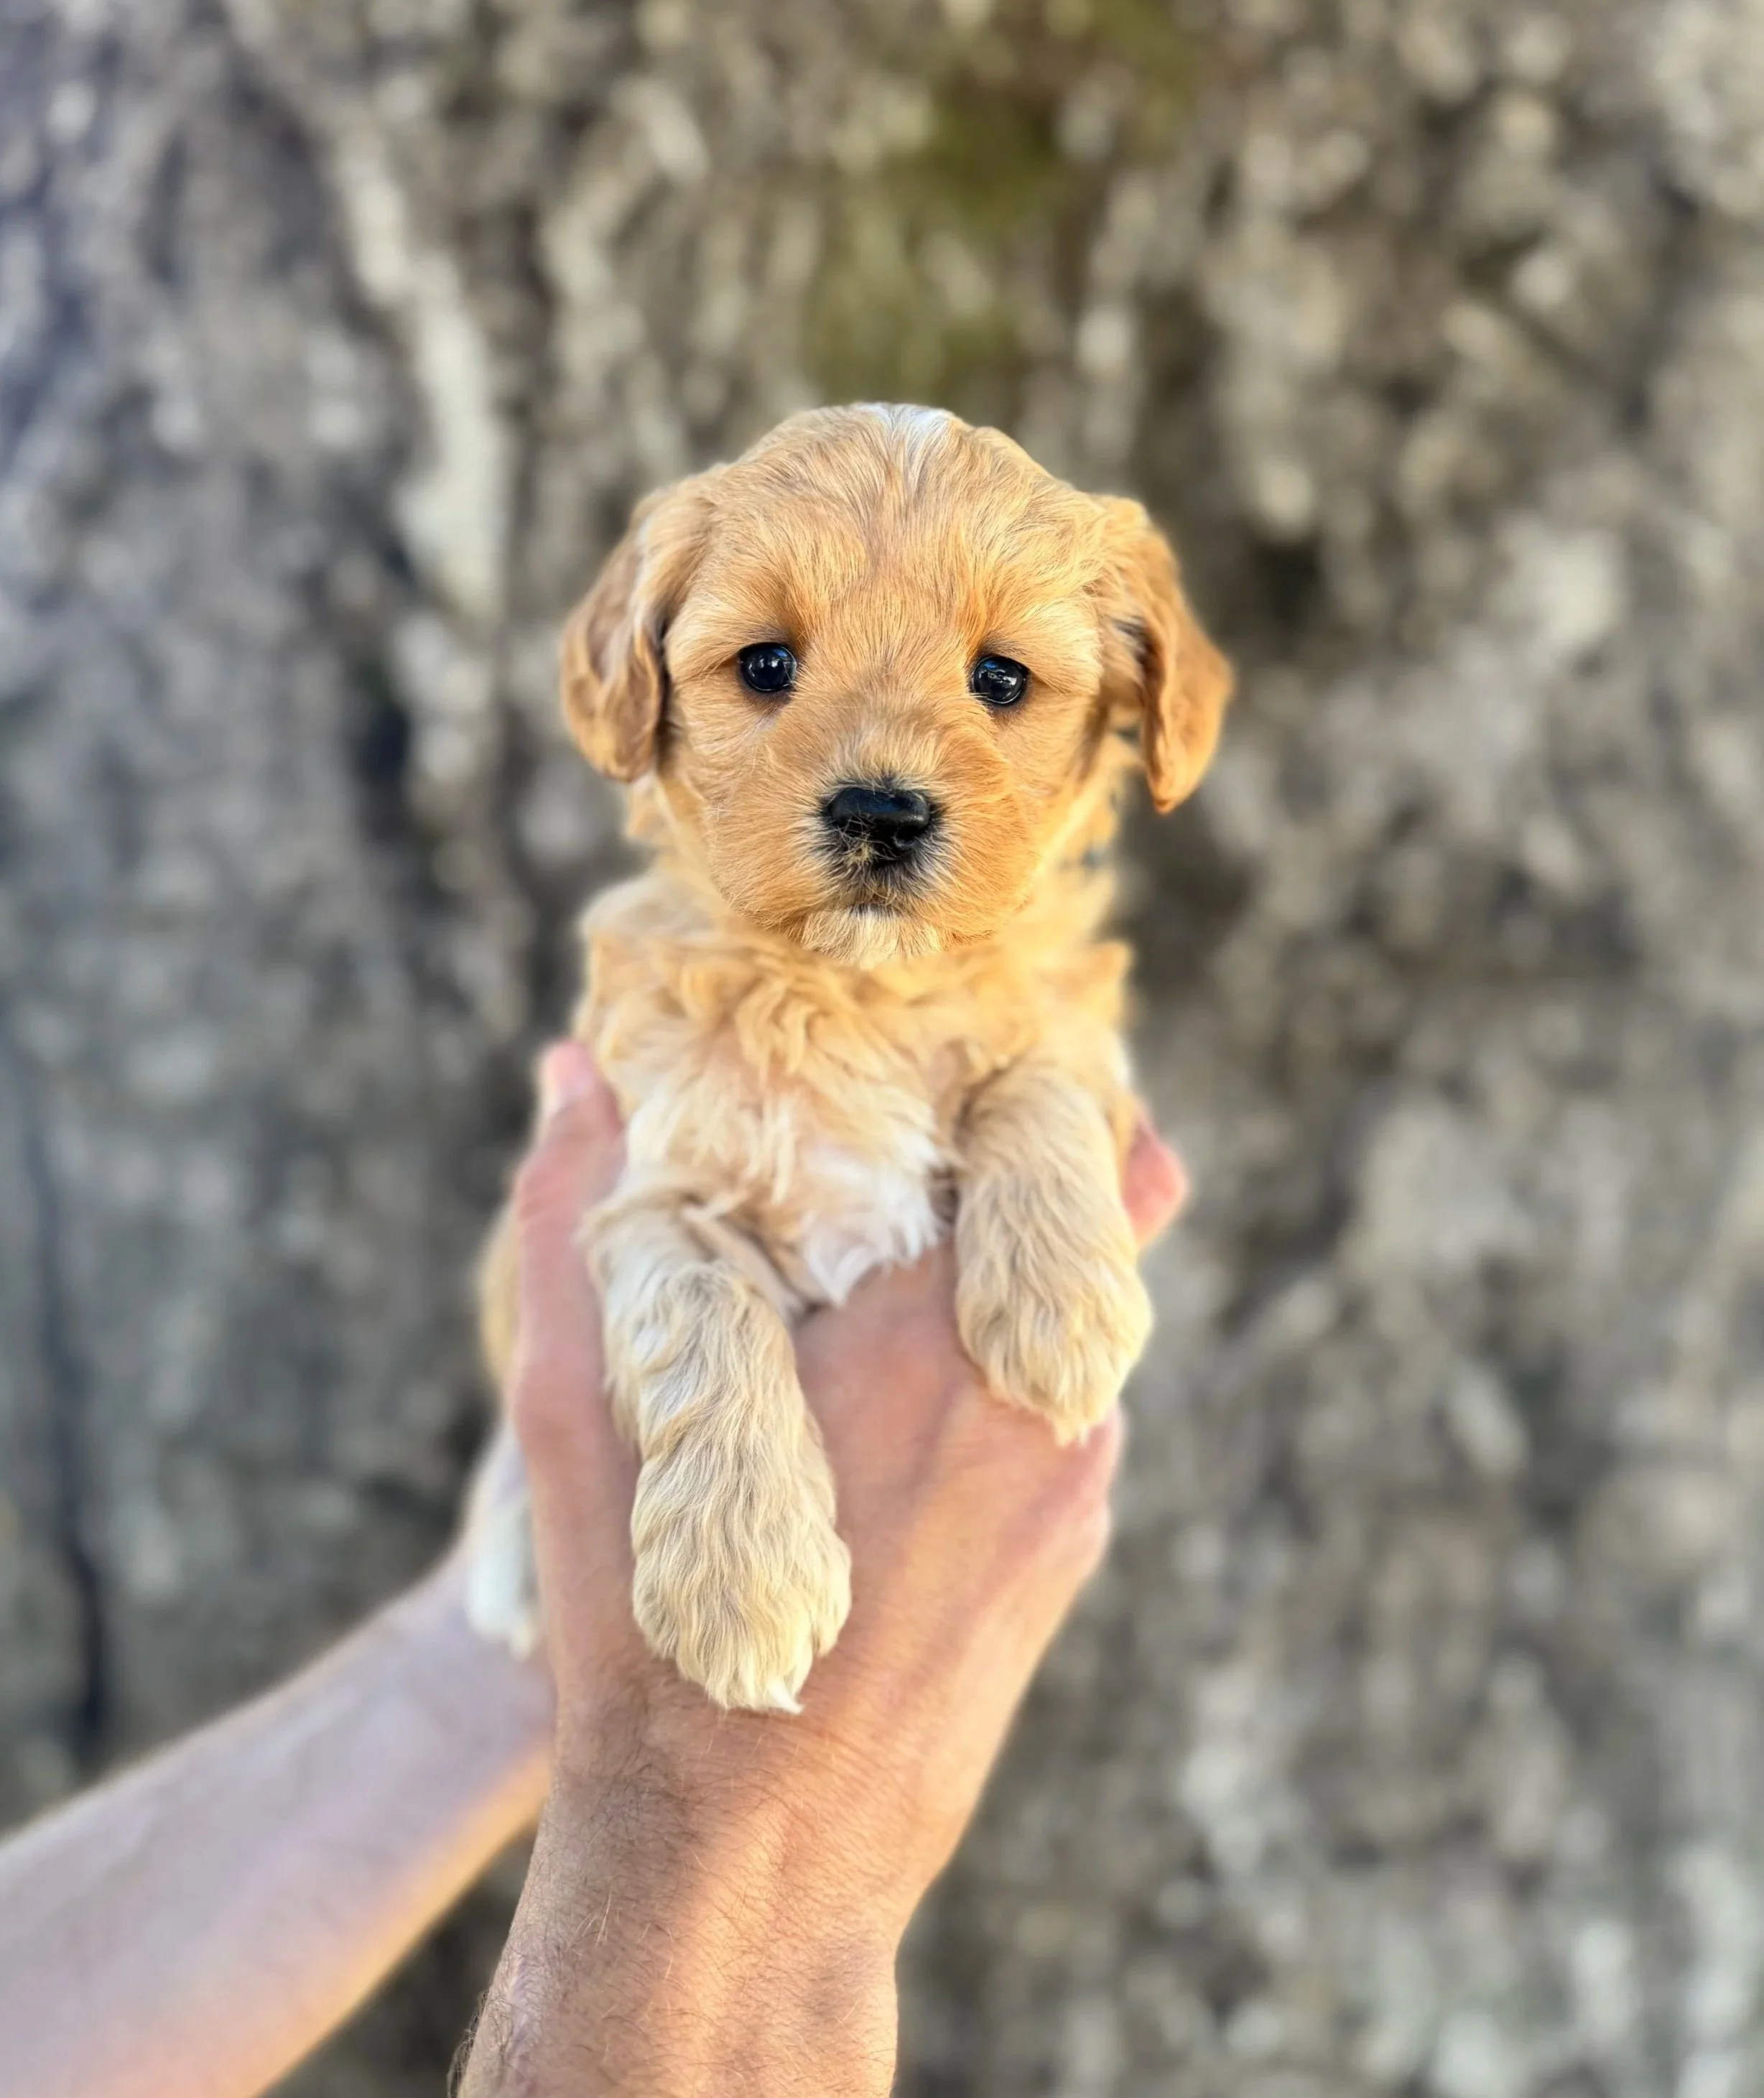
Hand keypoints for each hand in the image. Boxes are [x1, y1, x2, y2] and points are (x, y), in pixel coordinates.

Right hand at [458, 1042, 1185, 2095]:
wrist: (751, 1864)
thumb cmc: (652, 1634)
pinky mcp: (1070, 1556)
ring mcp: (1071, 1484)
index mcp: (931, 1332)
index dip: (1038, 1081)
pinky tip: (920, 1401)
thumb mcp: (580, 1412)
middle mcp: (1036, 1398)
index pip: (1066, 1142)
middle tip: (954, 1131)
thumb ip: (573, 1219)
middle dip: (1036, 1165)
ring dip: (1021, 1278)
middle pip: (1095, 1218)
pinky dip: (1015, 1376)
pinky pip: (1066, 1415)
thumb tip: (575, 1064)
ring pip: (1081, 1320)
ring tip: (921, 1263)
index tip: (987, 1050)